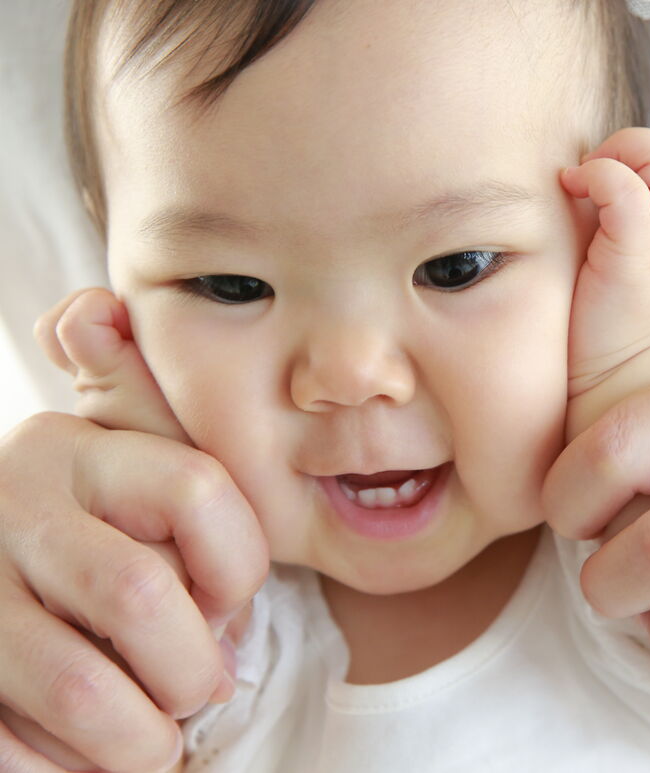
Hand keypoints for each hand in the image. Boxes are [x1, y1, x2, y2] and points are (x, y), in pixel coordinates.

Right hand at [0, 288, 267, 771]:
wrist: (5, 567)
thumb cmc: (101, 528)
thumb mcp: (133, 459)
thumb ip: (148, 409)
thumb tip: (92, 309)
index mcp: (74, 447)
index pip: (198, 488)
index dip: (238, 566)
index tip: (227, 601)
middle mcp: (12, 507)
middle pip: (140, 595)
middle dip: (193, 668)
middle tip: (198, 689)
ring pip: (84, 690)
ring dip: (140, 738)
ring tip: (152, 735)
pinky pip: (15, 752)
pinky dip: (69, 771)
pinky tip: (82, 755)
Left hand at [559, 127, 649, 402]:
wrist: (622, 395)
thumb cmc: (618, 336)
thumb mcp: (647, 276)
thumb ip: (642, 231)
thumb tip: (597, 186)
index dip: (648, 156)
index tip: (604, 184)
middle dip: (640, 147)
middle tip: (597, 177)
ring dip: (628, 154)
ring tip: (590, 184)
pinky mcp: (632, 262)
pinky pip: (629, 194)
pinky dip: (602, 175)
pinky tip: (575, 189)